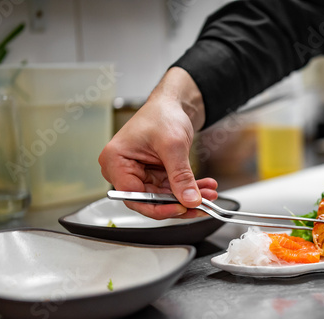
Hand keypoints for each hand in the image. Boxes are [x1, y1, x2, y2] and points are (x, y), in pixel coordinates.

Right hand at [99, 67, 217, 218]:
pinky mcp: (151, 175)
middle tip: (201, 204)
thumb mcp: (173, 146)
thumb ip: (180, 176)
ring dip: (186, 196)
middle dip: (178, 203)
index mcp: (115, 161)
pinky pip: (169, 189)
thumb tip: (189, 200)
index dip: (158, 207)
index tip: (181, 208)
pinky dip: (186, 189)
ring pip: (162, 197)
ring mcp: (137, 174)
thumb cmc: (162, 114)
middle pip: (149, 200)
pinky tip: (203, 187)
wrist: (172, 104)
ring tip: (207, 193)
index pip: (133, 196)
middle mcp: (122, 170)